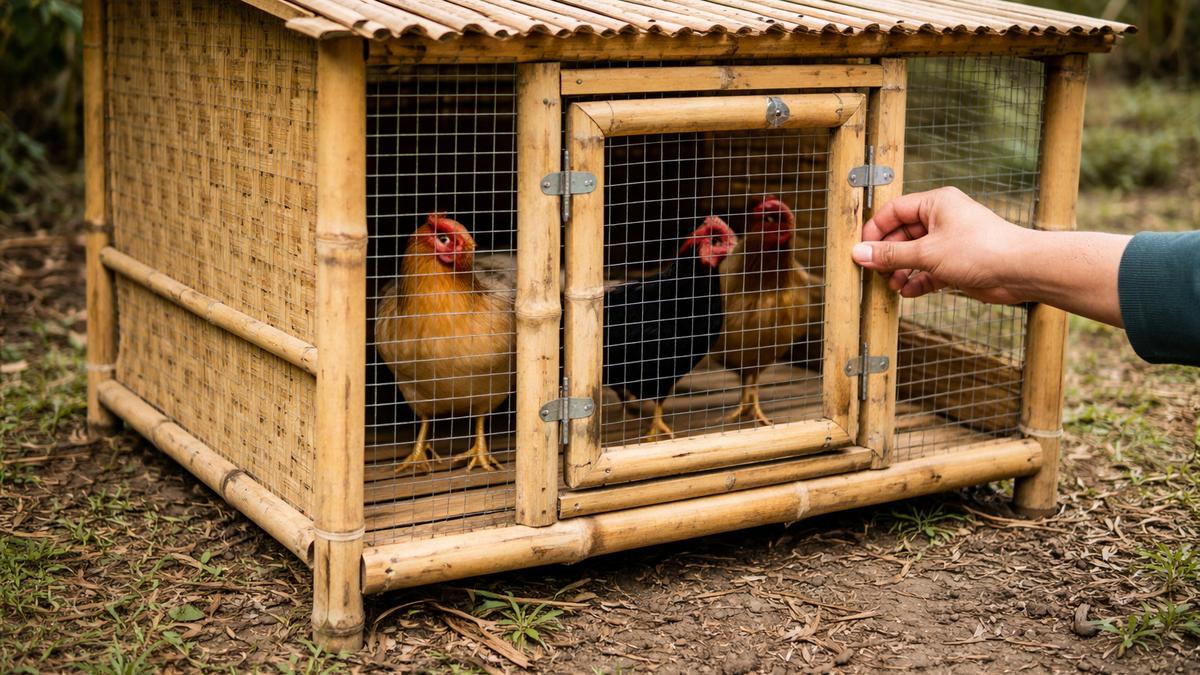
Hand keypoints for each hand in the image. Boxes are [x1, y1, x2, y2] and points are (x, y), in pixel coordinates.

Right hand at [850, 187, 1031, 303]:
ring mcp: (949, 242)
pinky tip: (909, 292)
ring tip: (893, 285)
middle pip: (902, 235)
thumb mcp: (927, 253)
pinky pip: (928, 270)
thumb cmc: (980, 250)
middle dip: (888, 255)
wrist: (1020, 270)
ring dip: (901, 271)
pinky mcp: (957, 263)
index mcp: (935, 204)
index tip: (862, 251)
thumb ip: (891, 255)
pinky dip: (918, 281)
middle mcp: (942, 219)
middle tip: (875, 272)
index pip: (894, 212)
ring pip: (914, 255)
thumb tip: (859, 254)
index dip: (875, 231)